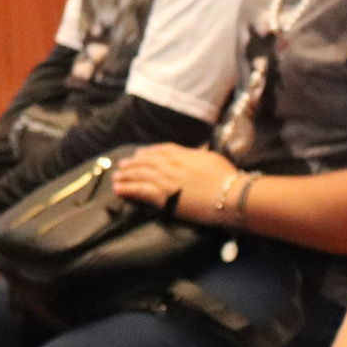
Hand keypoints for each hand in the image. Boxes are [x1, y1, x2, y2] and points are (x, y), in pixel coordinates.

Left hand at [110, 142, 237, 222]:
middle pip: (148, 161)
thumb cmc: (229, 179)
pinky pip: (140, 190)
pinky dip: (128, 189)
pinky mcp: (164, 196)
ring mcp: (167, 179)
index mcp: (186, 155)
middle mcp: (172, 165)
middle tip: (122, 165)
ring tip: (116, 176)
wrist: (230, 195)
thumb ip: (201, 155)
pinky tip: (118, 189)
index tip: (140, 154)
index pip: (163, 150)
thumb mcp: (215, 159)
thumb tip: (199, 151)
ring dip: (126, 175)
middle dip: (133, 163)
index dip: (150, 152)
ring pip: (140, 174)